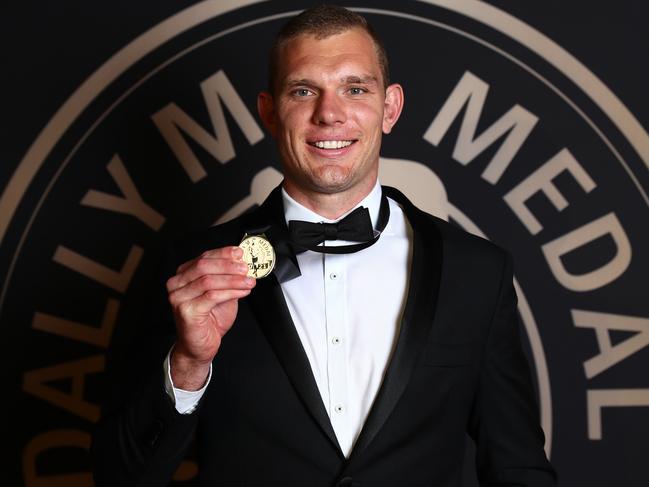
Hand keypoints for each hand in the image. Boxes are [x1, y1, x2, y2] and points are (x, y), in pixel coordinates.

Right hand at [166, 246, 254, 388]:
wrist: (199, 346)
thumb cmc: (209, 320)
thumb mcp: (222, 293)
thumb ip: (228, 278)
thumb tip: (242, 262)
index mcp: (184, 275)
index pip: (204, 257)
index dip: (224, 253)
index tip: (240, 253)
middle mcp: (177, 284)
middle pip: (204, 266)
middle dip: (229, 266)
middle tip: (246, 269)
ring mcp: (178, 297)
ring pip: (208, 280)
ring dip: (233, 280)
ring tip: (248, 282)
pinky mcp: (185, 310)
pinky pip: (211, 296)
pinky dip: (230, 292)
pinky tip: (242, 292)